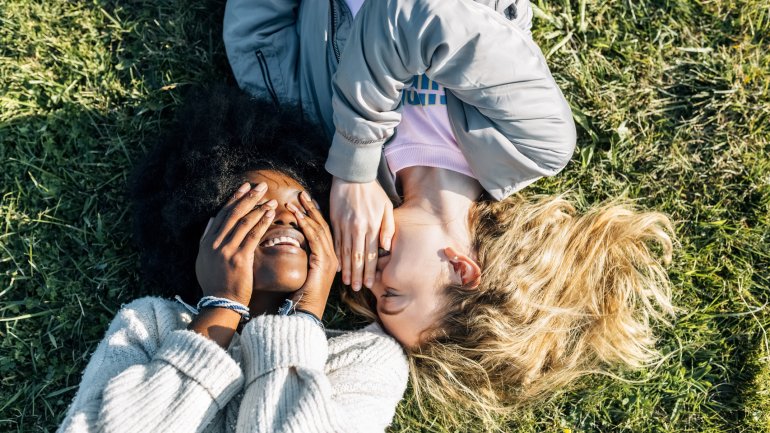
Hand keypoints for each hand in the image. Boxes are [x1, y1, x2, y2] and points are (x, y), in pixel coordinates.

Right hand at [196, 182, 276, 306]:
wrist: (221, 302)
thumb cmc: (215, 283)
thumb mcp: (203, 260)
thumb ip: (207, 238)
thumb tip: (212, 219)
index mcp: (207, 242)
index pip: (222, 214)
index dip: (234, 199)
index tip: (245, 187)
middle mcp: (215, 243)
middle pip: (234, 214)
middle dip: (248, 197)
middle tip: (261, 186)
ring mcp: (227, 250)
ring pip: (244, 222)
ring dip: (259, 208)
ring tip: (271, 199)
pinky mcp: (240, 258)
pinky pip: (253, 235)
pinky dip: (262, 222)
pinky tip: (270, 214)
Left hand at [286, 191, 337, 319]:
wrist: (304, 314)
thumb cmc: (300, 298)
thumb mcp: (302, 274)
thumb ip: (301, 259)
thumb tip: (290, 246)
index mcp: (329, 259)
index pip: (323, 231)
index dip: (314, 215)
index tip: (305, 202)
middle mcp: (333, 257)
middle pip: (323, 226)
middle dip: (312, 209)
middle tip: (302, 194)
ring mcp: (330, 259)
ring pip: (319, 229)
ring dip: (306, 214)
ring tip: (295, 201)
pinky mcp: (323, 262)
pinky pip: (315, 239)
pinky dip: (305, 226)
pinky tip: (297, 216)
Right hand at [330, 177, 393, 290]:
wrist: (352, 175)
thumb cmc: (373, 191)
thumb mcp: (387, 207)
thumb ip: (388, 227)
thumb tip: (387, 247)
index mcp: (371, 226)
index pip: (371, 254)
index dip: (369, 271)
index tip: (369, 283)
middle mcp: (357, 228)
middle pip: (357, 257)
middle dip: (357, 275)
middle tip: (356, 288)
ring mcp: (344, 225)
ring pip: (345, 252)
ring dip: (346, 269)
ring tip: (346, 282)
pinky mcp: (334, 221)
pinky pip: (335, 242)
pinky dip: (336, 255)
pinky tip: (337, 266)